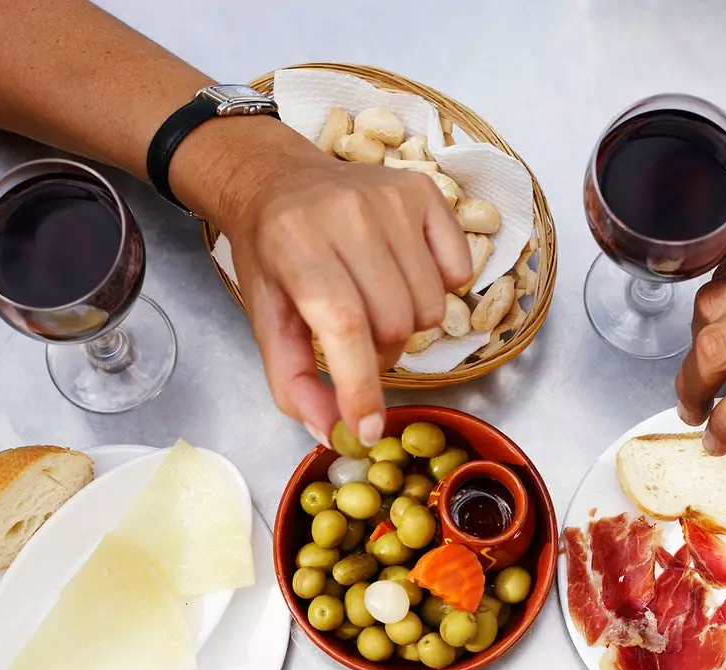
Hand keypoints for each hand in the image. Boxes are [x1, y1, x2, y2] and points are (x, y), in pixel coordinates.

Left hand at [217, 145, 470, 446]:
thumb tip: (334, 433)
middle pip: (395, 324)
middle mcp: (346, 213)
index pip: (344, 324)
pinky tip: (404, 275)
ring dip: (407, 325)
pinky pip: (459, 271)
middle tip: (356, 340)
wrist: (278, 180)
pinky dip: (438, 287)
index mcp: (294, 244)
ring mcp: (390, 198)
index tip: (368, 428)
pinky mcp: (423, 191)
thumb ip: (293, 383)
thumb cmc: (272, 257)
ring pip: (429, 306)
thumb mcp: (266, 321)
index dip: (361, 385)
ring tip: (377, 305)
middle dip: (379, 353)